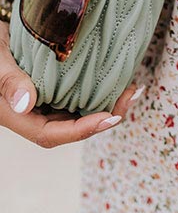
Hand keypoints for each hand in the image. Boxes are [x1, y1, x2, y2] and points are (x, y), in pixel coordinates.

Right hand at [0, 22, 143, 147]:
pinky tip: (115, 78)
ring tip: (130, 89)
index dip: (82, 130)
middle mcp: (34, 114)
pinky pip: (77, 95)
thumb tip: (26, 104)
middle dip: (103, 118)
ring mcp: (45, 102)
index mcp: (18, 116)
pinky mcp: (54, 88)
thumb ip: (9, 82)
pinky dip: (98, 90)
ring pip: (77, 112)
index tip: (109, 118)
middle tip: (130, 98)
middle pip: (71, 127)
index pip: (51, 134)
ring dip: (105, 104)